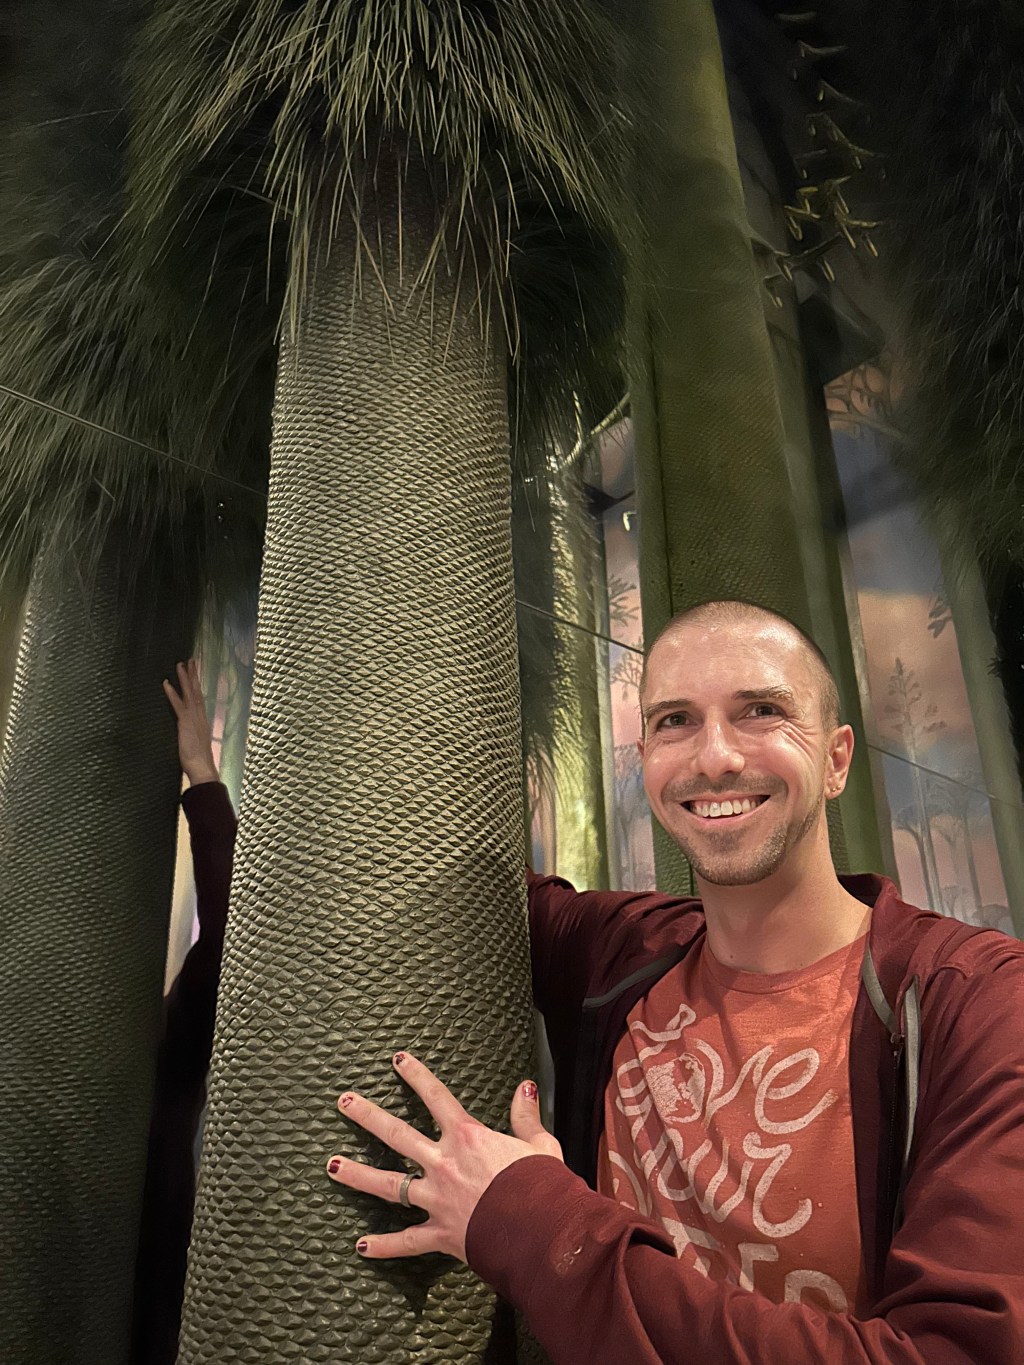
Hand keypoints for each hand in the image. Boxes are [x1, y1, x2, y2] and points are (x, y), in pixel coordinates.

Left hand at [163, 659, 218, 786]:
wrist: (202, 767)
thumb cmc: (199, 761)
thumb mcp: (196, 745)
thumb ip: (193, 736)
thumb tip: (191, 736)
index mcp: (202, 720)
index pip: (200, 698)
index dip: (197, 685)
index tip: (195, 673)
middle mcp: (200, 716)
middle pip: (197, 691)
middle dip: (194, 675)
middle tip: (191, 660)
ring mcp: (193, 718)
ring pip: (190, 693)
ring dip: (185, 678)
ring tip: (181, 663)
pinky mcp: (185, 722)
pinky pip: (178, 704)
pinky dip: (172, 692)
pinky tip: (166, 682)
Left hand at [325, 1052, 561, 1261]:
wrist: (542, 1231)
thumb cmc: (543, 1186)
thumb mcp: (540, 1144)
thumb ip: (525, 1117)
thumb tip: (524, 1087)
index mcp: (467, 1137)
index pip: (436, 1097)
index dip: (416, 1076)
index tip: (396, 1059)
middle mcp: (444, 1164)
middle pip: (397, 1135)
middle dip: (368, 1117)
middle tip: (343, 1102)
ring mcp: (438, 1200)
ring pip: (390, 1185)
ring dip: (358, 1175)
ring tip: (331, 1166)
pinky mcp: (441, 1234)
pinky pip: (407, 1242)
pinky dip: (385, 1246)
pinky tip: (361, 1246)